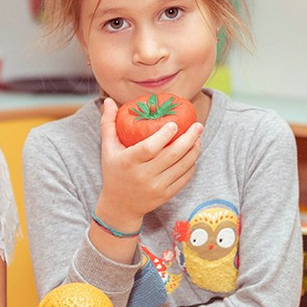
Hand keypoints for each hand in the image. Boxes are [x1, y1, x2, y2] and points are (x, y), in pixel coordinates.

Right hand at [97, 97, 202, 227]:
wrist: (120, 206)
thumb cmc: (114, 171)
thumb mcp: (107, 149)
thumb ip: (108, 123)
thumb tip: (108, 100)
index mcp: (129, 162)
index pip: (150, 147)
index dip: (164, 135)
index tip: (174, 124)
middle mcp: (143, 176)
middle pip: (172, 155)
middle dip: (189, 139)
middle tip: (198, 125)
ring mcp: (156, 187)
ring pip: (182, 166)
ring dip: (194, 150)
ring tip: (198, 137)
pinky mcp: (166, 195)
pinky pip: (185, 178)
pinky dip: (191, 164)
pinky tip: (193, 153)